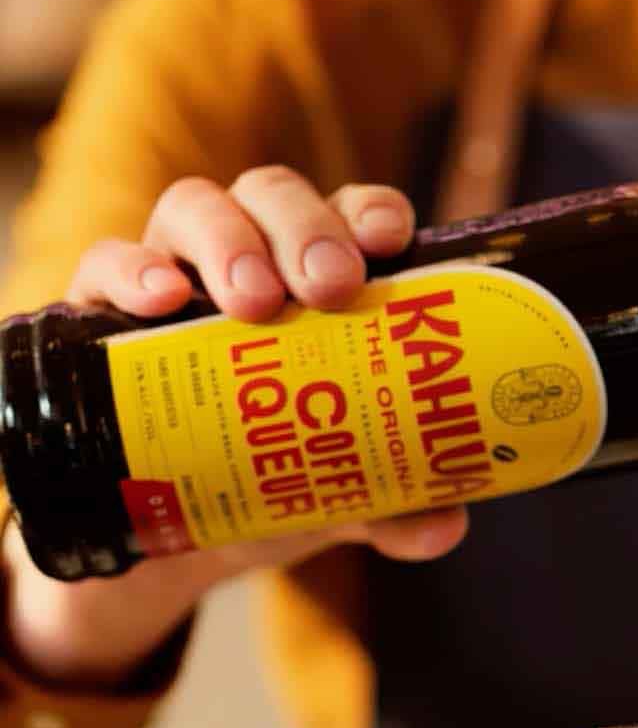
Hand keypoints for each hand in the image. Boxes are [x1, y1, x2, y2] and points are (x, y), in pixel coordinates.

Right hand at [6, 168, 467, 688]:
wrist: (182, 529)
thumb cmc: (279, 478)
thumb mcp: (341, 497)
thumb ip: (396, 509)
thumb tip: (441, 529)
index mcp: (322, 283)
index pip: (352, 217)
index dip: (372, 213)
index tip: (391, 239)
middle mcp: (253, 258)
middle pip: (276, 198)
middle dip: (308, 229)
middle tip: (332, 286)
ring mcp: (179, 274)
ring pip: (196, 206)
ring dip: (230, 243)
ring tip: (255, 302)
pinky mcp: (106, 309)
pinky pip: (107, 262)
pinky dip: (133, 270)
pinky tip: (161, 299)